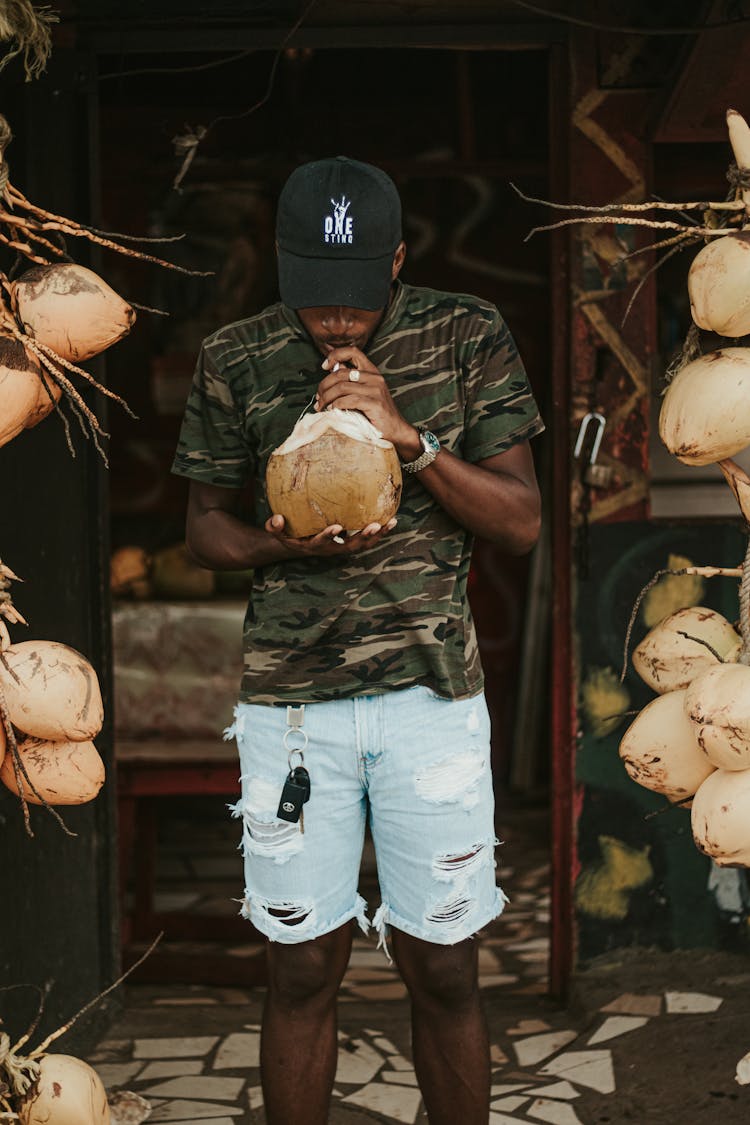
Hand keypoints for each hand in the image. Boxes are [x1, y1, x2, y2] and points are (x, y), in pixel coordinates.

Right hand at [265, 513, 397, 556]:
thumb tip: (276, 519)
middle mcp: (330, 549)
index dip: (328, 536)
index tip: (336, 527)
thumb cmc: (288, 535)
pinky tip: (392, 519)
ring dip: (377, 535)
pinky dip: (380, 531)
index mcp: (313, 546)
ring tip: (391, 522)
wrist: (298, 545)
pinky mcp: (350, 542)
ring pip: (362, 545)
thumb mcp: (277, 532)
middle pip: (349, 547)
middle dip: (362, 537)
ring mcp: (342, 547)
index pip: (320, 543)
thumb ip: (274, 527)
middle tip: (374, 526)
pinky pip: (367, 539)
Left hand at [315, 346, 420, 459]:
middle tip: (318, 397)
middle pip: (341, 373)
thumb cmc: (376, 413)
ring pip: (342, 387)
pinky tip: (332, 410)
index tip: (324, 366)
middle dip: (324, 385)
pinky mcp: (375, 403)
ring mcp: (375, 389)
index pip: (353, 351)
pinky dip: (337, 405)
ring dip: (327, 398)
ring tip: (322, 407)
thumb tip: (331, 369)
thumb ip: (350, 380)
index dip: (335, 355)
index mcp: (371, 371)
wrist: (395, 430)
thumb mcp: (364, 392)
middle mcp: (374, 377)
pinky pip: (349, 400)